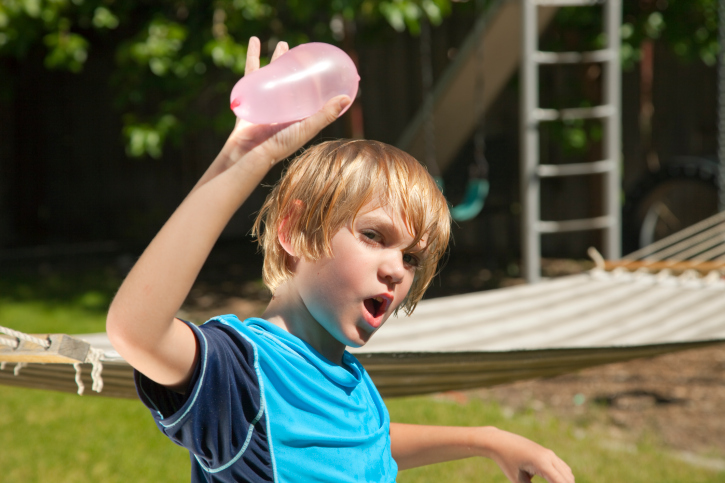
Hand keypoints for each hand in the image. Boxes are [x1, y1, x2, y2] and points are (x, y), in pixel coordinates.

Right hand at [217, 38, 350, 175]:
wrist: (250, 152)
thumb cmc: (280, 144)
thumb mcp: (307, 128)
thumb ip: (326, 114)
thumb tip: (347, 98)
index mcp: (298, 114)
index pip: (310, 93)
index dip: (317, 80)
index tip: (323, 65)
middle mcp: (283, 107)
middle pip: (291, 80)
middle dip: (295, 65)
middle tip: (300, 50)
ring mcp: (266, 101)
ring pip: (272, 74)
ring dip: (276, 58)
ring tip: (282, 43)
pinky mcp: (251, 97)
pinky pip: (252, 72)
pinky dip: (252, 56)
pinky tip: (255, 41)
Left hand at [485, 429, 573, 482]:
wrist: (500, 441)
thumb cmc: (507, 462)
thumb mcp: (518, 480)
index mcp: (542, 463)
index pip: (561, 482)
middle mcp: (549, 456)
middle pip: (567, 478)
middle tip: (541, 482)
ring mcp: (549, 453)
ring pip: (567, 473)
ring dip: (565, 482)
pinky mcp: (547, 453)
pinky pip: (562, 467)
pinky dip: (562, 477)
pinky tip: (555, 482)